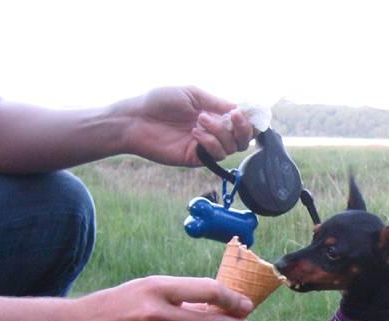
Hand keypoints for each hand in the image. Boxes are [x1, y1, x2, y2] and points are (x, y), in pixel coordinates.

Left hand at [116, 86, 254, 165]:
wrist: (137, 119)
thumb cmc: (160, 102)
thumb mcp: (192, 94)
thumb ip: (217, 102)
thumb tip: (240, 108)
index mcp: (214, 115)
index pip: (241, 122)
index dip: (250, 119)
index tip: (247, 112)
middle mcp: (213, 132)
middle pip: (243, 139)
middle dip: (243, 128)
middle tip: (233, 116)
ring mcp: (205, 147)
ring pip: (231, 147)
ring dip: (221, 132)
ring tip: (200, 120)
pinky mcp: (196, 159)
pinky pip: (216, 155)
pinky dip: (211, 142)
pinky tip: (195, 132)